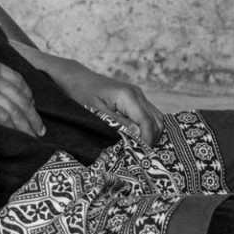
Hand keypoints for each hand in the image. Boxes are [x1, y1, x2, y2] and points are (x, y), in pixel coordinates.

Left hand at [35, 54, 163, 145]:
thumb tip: (138, 135)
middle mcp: (137, 93)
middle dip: (151, 139)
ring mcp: (138, 94)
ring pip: (156, 118)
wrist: (77, 78)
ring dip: (151, 134)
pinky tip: (138, 137)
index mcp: (128, 96)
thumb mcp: (96, 111)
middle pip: (156, 121)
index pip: (147, 122)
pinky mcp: (136, 97)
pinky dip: (148, 127)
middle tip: (141, 154)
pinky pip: (149, 114)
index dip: (147, 140)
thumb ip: (118, 123)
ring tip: (140, 148)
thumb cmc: (82, 93)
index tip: (141, 154)